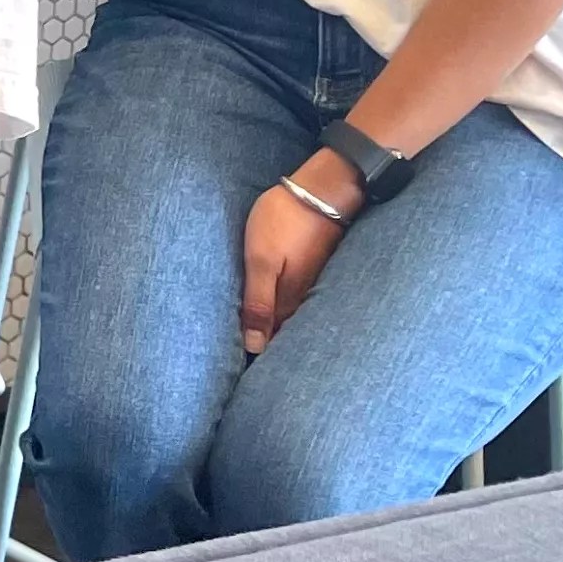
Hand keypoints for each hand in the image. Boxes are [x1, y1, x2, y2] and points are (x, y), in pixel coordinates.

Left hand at [241, 167, 358, 354]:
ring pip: (293, 313)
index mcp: (289, 301)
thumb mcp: (262, 260)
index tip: (240, 371)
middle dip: (270, 344)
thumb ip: (258, 302)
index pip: (272, 339)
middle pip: (284, 329)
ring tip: (263, 342)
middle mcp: (305, 297)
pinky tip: (279, 308)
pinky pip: (300, 295)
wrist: (322, 190)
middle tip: (249, 365)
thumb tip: (255, 347)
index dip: (257, 352)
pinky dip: (286, 304)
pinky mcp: (316, 266)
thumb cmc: (285, 221)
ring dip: (278, 325)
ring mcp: (314, 281)